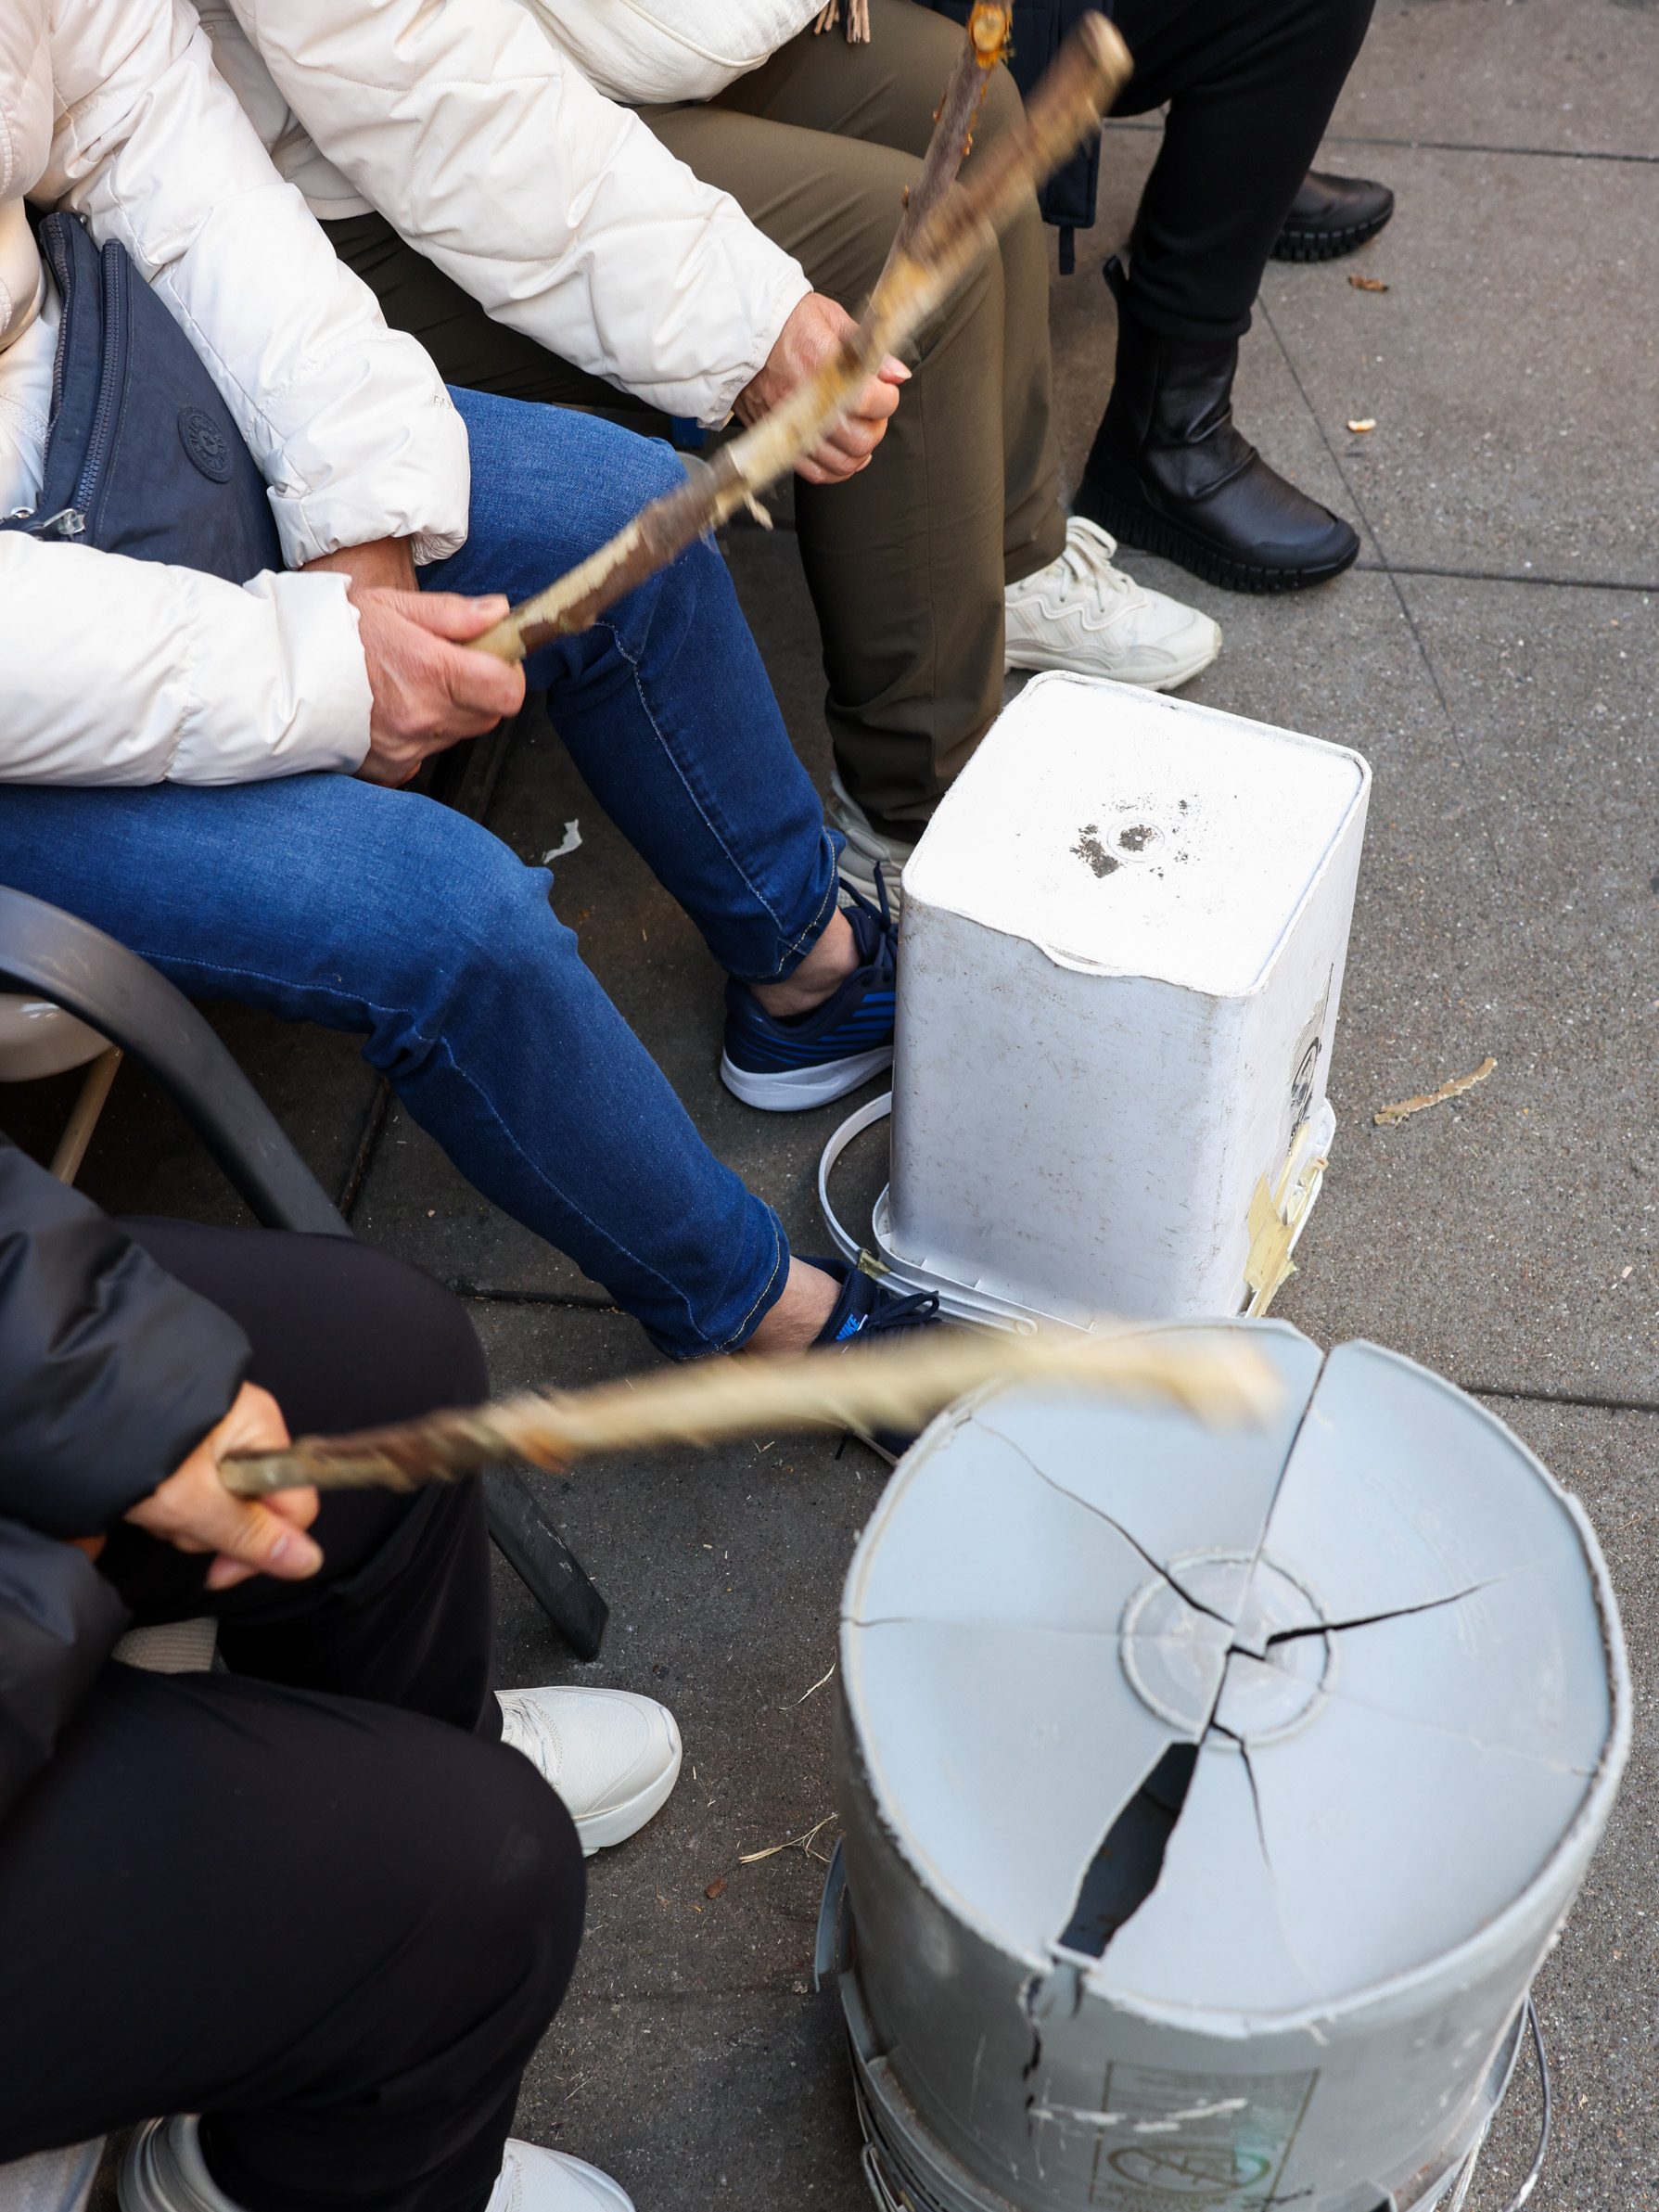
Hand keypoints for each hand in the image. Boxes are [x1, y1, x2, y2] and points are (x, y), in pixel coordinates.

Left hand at [125, 1382, 321, 1592]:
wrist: (72, 1408)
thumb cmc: (132, 1447)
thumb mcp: (192, 1501)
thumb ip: (251, 1535)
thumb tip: (310, 1562)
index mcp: (262, 1428)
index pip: (294, 1504)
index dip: (263, 1545)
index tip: (219, 1571)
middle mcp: (246, 1427)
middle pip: (257, 1507)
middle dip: (213, 1529)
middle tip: (173, 1521)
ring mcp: (216, 1435)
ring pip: (224, 1504)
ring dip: (188, 1519)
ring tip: (151, 1505)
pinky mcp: (189, 1445)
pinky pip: (200, 1490)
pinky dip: (175, 1504)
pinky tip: (148, 1499)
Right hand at [305, 538, 526, 786]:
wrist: (274, 672)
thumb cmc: (328, 631)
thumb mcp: (391, 606)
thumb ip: (452, 615)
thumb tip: (498, 613)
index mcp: (430, 671)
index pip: (508, 691)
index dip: (508, 672)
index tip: (493, 656)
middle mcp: (423, 717)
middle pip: (488, 715)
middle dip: (479, 689)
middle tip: (446, 663)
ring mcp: (406, 747)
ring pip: (457, 733)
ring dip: (448, 710)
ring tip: (407, 682)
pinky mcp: (389, 767)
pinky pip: (424, 753)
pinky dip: (419, 733)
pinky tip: (390, 709)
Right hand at [735, 294, 908, 486]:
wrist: (742, 334)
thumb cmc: (786, 323)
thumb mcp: (832, 320)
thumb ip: (869, 350)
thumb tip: (897, 374)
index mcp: (824, 369)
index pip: (873, 402)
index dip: (888, 398)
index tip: (885, 389)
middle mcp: (809, 404)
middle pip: (862, 439)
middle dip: (877, 426)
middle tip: (873, 411)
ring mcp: (794, 427)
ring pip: (843, 462)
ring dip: (860, 451)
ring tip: (860, 430)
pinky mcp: (781, 440)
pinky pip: (816, 473)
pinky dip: (837, 469)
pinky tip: (845, 452)